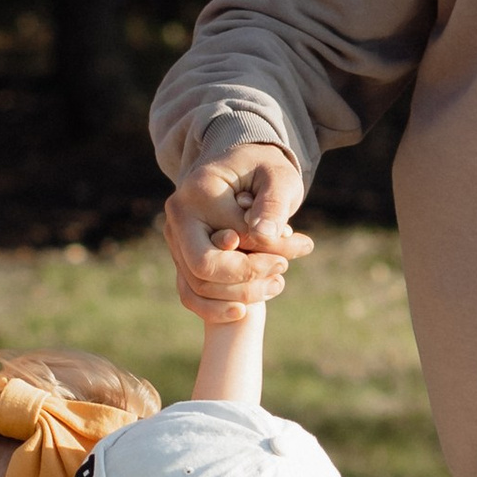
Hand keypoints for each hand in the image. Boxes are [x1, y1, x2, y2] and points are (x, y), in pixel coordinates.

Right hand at [162, 142, 311, 315]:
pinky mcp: (180, 256)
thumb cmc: (265, 169)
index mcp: (199, 191)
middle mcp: (178, 216)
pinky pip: (188, 293)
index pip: (233, 238)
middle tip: (283, 271)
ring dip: (239, 295)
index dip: (269, 251)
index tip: (301, 245)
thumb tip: (264, 237)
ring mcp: (174, 238)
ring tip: (277, 284)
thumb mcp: (279, 178)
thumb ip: (273, 205)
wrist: (243, 166)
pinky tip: (244, 311)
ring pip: (197, 285)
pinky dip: (214, 309)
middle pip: (203, 267)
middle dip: (247, 279)